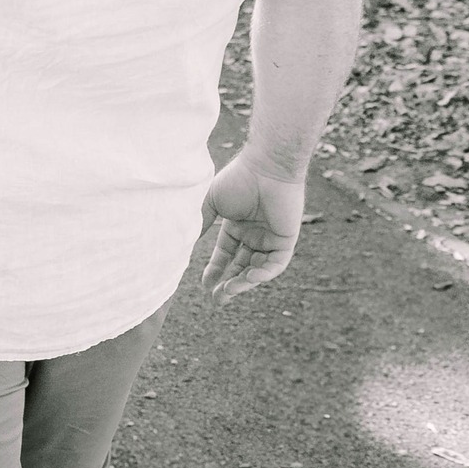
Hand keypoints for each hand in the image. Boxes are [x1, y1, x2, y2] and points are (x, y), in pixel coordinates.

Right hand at [200, 150, 306, 305]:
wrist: (265, 168)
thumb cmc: (237, 180)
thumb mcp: (212, 203)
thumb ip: (201, 223)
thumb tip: (183, 242)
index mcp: (236, 225)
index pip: (225, 253)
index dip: (215, 269)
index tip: (204, 284)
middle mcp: (253, 234)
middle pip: (241, 265)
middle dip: (229, 283)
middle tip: (217, 300)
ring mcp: (270, 238)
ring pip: (257, 268)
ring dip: (243, 282)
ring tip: (228, 292)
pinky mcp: (286, 240)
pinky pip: (275, 264)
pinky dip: (263, 273)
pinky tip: (249, 278)